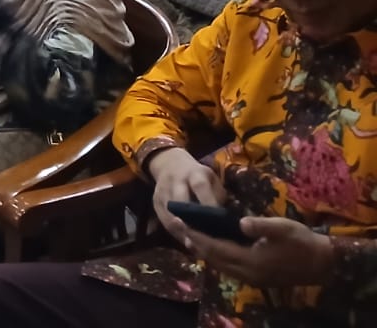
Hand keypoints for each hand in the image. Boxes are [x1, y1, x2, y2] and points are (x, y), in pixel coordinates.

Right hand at [148, 148, 227, 243]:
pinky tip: (186, 242)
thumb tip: (226, 221)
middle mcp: (175, 181)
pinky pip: (163, 219)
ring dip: (183, 230)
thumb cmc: (199, 176)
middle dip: (192, 220)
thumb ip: (217, 197)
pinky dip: (175, 232)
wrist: (170, 164)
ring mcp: (162, 191)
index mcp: (194, 173)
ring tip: (196, 246)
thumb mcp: (212, 179)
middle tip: (204, 240)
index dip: (208, 204)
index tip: (219, 223)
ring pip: (170, 213)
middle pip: (180, 200)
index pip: (200, 187)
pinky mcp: (155, 201)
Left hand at [184, 216, 335, 287]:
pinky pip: (228, 268)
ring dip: (203, 250)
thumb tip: (240, 222)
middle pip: (213, 258)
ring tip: (188, 235)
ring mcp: (252, 278)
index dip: (196, 235)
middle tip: (177, 226)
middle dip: (194, 242)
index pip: (215, 248)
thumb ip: (261, 226)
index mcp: (251, 261)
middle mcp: (247, 273)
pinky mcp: (257, 278)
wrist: (323, 263)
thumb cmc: (302, 242)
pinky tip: (212, 246)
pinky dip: (216, 256)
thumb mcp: (283, 228)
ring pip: (219, 265)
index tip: (180, 222)